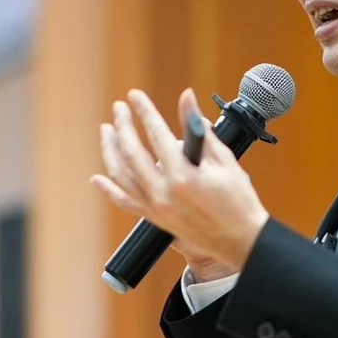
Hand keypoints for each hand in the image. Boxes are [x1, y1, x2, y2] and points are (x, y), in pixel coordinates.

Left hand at [90, 87, 269, 273]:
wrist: (240, 242)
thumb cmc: (238, 201)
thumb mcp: (224, 160)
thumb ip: (200, 129)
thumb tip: (187, 99)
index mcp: (183, 177)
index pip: (156, 134)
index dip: (144, 111)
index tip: (135, 96)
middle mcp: (164, 194)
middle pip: (132, 153)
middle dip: (123, 126)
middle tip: (119, 108)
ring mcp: (156, 208)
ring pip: (121, 176)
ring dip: (110, 151)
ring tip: (107, 131)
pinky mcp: (155, 219)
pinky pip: (125, 202)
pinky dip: (109, 190)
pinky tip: (97, 179)